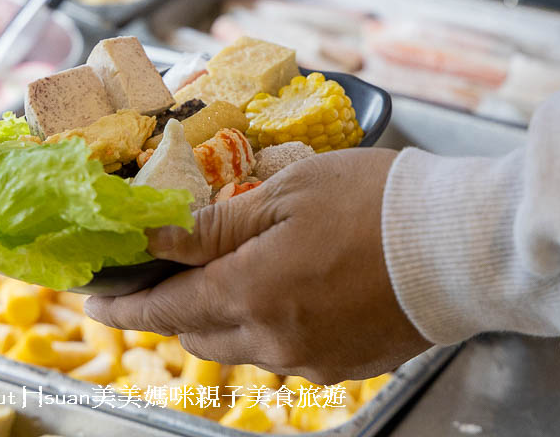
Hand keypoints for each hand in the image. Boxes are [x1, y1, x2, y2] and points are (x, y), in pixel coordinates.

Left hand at [85, 148, 430, 383]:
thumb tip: (156, 238)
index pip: (165, 310)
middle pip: (198, 332)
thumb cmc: (376, 203)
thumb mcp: (285, 195)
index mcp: (253, 294)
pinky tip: (283, 290)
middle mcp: (276, 340)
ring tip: (227, 273)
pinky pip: (285, 351)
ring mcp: (313, 359)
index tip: (95, 300)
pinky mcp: (346, 364)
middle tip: (160, 275)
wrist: (464, 245)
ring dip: (221, 315)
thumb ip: (215, 224)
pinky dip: (266, 324)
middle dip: (171, 307)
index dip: (124, 306)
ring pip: (241, 345)